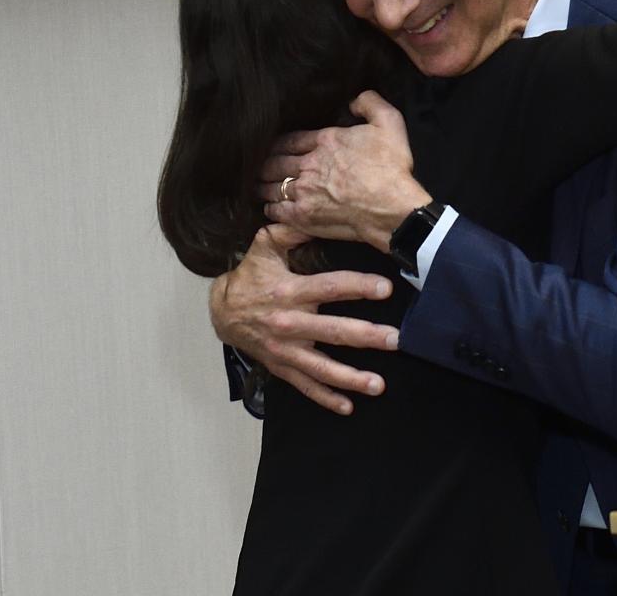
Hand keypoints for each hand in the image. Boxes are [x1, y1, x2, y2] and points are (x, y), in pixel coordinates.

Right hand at [210, 224, 398, 414]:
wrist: (221, 312)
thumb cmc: (251, 277)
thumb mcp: (264, 247)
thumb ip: (291, 230)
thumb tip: (313, 211)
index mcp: (290, 291)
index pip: (329, 288)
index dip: (358, 287)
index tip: (386, 288)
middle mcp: (290, 322)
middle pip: (333, 331)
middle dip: (366, 336)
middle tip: (395, 340)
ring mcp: (285, 349)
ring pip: (321, 367)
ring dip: (350, 377)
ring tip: (378, 384)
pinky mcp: (282, 366)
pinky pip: (305, 386)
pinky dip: (326, 398)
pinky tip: (348, 406)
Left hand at [257, 91, 431, 252]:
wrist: (392, 208)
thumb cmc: (392, 168)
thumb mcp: (390, 122)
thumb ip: (370, 103)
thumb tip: (355, 100)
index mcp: (325, 141)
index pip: (291, 139)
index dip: (279, 143)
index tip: (273, 146)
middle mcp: (309, 165)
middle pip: (276, 162)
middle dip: (266, 163)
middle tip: (259, 166)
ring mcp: (304, 192)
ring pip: (272, 186)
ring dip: (263, 185)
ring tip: (258, 185)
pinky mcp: (304, 216)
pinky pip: (277, 210)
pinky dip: (270, 207)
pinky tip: (270, 207)